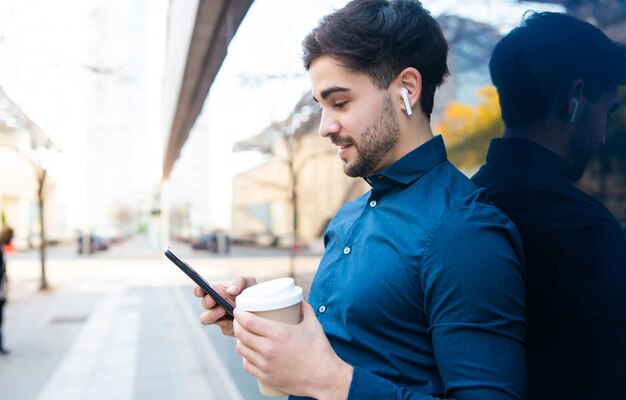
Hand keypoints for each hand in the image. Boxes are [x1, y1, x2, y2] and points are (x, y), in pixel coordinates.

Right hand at [193, 275, 256, 335]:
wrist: (263, 309)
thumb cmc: (252, 292)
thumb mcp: (248, 282)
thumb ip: (239, 281)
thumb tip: (230, 291)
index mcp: (216, 291)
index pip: (201, 290)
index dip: (198, 290)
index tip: (202, 289)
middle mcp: (214, 304)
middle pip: (204, 304)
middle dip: (208, 301)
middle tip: (214, 300)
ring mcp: (218, 317)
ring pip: (205, 318)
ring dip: (211, 314)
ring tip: (223, 310)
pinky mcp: (226, 328)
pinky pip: (222, 327)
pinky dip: (227, 324)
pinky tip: (235, 320)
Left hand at [233, 302, 352, 398]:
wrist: (324, 378)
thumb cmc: (319, 351)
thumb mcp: (313, 324)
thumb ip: (305, 308)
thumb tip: (299, 299)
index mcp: (278, 333)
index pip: (248, 321)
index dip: (239, 314)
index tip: (238, 310)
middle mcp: (268, 348)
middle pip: (241, 334)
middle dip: (237, 325)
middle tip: (240, 321)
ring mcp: (265, 364)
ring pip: (242, 350)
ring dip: (239, 341)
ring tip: (243, 336)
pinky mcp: (266, 376)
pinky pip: (247, 365)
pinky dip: (245, 357)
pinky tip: (248, 353)